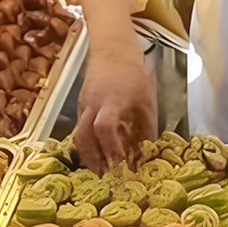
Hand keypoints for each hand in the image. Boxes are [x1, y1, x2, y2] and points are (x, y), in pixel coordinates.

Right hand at [73, 47, 156, 171]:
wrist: (113, 50)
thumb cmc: (133, 73)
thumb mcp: (147, 101)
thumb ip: (147, 127)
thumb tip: (148, 152)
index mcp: (112, 102)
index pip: (105, 128)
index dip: (111, 148)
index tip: (121, 164)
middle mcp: (93, 106)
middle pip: (85, 137)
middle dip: (94, 159)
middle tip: (104, 176)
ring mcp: (84, 106)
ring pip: (79, 135)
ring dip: (88, 155)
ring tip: (98, 171)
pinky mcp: (81, 106)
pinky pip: (79, 128)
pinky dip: (86, 144)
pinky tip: (96, 153)